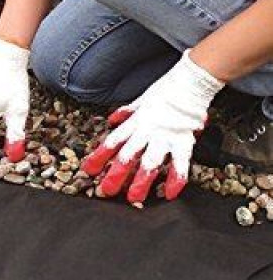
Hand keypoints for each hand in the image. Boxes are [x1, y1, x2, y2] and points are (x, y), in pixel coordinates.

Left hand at [82, 50, 223, 202]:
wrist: (191, 81)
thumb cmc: (167, 90)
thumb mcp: (140, 100)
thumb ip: (126, 113)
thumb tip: (113, 120)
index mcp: (135, 123)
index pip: (113, 142)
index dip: (99, 156)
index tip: (88, 170)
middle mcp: (147, 132)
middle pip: (127, 156)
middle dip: (115, 175)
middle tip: (106, 191)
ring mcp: (165, 137)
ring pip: (149, 162)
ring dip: (140, 181)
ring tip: (133, 198)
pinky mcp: (184, 141)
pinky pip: (180, 163)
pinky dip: (176, 179)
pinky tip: (169, 193)